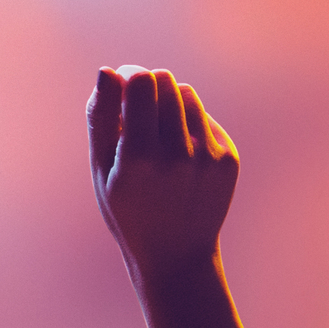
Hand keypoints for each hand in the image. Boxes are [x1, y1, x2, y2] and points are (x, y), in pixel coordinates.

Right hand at [90, 66, 238, 278]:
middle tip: (137, 113)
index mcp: (139, 158)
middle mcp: (178, 154)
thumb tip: (108, 72)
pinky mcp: (228, 157)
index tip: (121, 86)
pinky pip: (204, 118)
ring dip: (168, 104)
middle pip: (165, 81)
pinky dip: (187, 125)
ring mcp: (208, 156)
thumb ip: (100, 118)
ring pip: (186, 95)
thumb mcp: (101, 169)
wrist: (175, 255)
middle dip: (148, 88)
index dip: (129, 75)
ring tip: (157, 134)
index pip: (142, 81)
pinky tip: (179, 156)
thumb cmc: (127, 209)